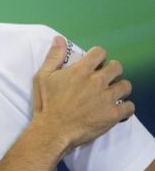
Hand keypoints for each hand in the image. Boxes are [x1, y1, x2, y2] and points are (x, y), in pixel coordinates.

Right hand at [31, 36, 134, 151]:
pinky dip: (124, 108)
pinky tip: (116, 110)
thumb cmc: (46, 104)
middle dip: (111, 71)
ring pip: (125, 86)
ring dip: (119, 89)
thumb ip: (54, 57)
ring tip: (110, 95)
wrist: (52, 131)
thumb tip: (60, 39)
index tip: (94, 64)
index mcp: (81, 71)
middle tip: (103, 80)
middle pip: (117, 67)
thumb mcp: (42, 77)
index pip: (100, 53)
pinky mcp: (112, 114)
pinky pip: (129, 107)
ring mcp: (106, 98)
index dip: (98, 57)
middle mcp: (97, 81)